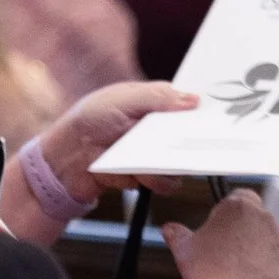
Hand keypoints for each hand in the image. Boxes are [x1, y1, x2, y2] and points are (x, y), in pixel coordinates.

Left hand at [43, 81, 198, 201]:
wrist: (66, 158)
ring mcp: (156, 153)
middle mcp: (160, 128)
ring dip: (170, 161)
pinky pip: (168, 181)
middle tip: (188, 139)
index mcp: (156, 103)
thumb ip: (158, 97)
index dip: (202, 110)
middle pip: (191, 134)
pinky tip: (140, 174)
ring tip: (149, 158)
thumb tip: (193, 99)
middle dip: (192, 138)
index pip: (189, 105)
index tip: (212, 114)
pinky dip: (157, 179)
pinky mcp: (149, 176)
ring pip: (183, 161)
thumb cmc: (89, 119)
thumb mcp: (123, 99)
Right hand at [163, 189, 278, 278]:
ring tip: (245, 266)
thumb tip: (170, 230)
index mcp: (238, 207)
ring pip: (276, 240)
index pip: (242, 196)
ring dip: (265, 249)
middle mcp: (263, 220)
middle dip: (249, 230)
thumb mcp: (183, 248)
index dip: (233, 210)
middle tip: (231, 248)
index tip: (225, 223)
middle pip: (259, 218)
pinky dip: (276, 271)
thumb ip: (177, 234)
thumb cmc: (205, 272)